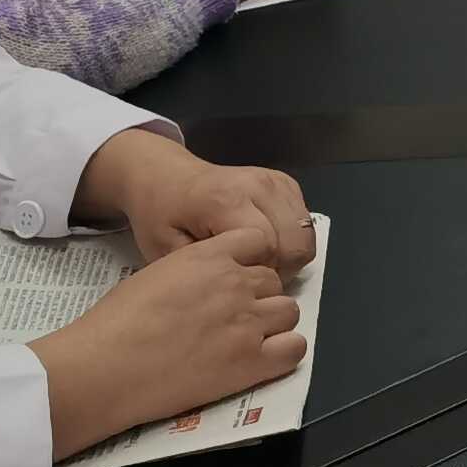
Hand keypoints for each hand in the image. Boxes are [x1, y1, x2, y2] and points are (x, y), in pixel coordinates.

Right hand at [31, 226, 305, 462]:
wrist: (105, 365)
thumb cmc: (117, 321)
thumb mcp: (157, 274)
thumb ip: (192, 271)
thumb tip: (203, 284)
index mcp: (211, 256)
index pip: (258, 240)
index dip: (251, 261)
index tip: (237, 279)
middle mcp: (236, 282)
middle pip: (274, 280)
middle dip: (260, 296)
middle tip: (234, 318)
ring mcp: (247, 322)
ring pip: (289, 311)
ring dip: (273, 324)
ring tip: (246, 340)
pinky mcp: (250, 362)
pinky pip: (295, 349)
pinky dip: (284, 353)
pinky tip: (261, 360)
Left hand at [71, 130, 315, 272]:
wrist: (166, 175)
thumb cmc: (161, 215)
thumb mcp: (165, 250)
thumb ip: (206, 270)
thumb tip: (241, 290)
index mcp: (227, 201)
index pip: (270, 247)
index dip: (260, 273)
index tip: (238, 284)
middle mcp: (258, 186)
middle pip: (296, 240)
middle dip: (281, 267)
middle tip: (252, 276)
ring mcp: (274, 181)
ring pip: (306, 231)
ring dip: (289, 253)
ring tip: (259, 260)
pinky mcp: (284, 182)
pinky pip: (304, 219)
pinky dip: (292, 237)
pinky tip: (267, 242)